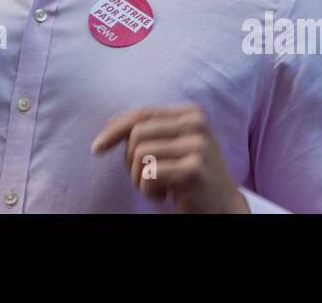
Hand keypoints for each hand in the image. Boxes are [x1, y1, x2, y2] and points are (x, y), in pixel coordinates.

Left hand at [91, 104, 248, 212]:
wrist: (224, 207)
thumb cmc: (191, 176)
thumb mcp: (174, 146)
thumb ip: (150, 130)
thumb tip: (112, 122)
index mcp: (191, 113)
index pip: (142, 114)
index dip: (115, 129)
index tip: (97, 147)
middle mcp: (197, 124)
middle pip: (137, 133)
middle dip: (129, 160)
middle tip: (143, 178)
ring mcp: (197, 147)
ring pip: (139, 154)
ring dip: (139, 178)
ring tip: (157, 187)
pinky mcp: (193, 170)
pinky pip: (148, 175)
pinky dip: (148, 190)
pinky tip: (165, 195)